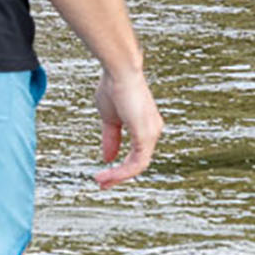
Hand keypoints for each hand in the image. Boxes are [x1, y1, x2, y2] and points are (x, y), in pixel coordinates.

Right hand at [93, 66, 161, 187]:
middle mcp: (153, 132)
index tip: (103, 174)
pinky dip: (122, 171)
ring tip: (101, 181)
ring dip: (118, 176)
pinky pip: (137, 162)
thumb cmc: (113, 86)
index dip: (119, 166)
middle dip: (119, 175)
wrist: (119, 71)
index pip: (135, 153)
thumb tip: (108, 157)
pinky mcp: (146, 136)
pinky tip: (107, 173)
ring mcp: (152, 134)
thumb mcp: (109, 118)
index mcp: (145, 126)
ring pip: (138, 165)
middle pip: (138, 162)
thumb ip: (111, 138)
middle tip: (102, 183)